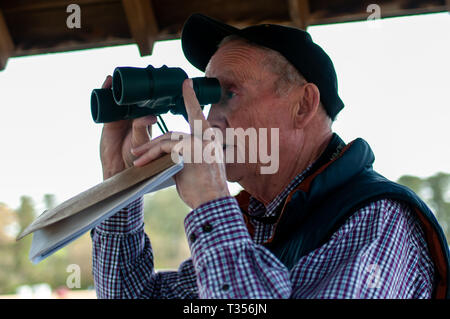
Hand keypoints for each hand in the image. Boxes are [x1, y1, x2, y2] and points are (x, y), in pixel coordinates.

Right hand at [99, 75, 156, 179]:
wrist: (119, 170)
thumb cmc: (137, 158)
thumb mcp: (141, 141)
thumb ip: (142, 129)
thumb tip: (149, 116)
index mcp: (146, 121)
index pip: (150, 101)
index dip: (152, 90)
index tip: (157, 74)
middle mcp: (134, 117)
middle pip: (135, 96)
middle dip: (136, 83)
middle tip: (139, 68)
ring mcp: (121, 118)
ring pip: (121, 98)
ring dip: (120, 85)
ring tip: (120, 72)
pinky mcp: (109, 121)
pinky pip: (107, 104)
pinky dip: (106, 91)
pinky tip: (107, 81)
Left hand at [131, 79, 229, 208]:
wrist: (212, 202)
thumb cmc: (205, 189)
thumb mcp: (198, 167)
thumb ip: (187, 155)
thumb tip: (170, 153)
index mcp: (211, 139)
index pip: (197, 114)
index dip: (190, 98)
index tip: (186, 83)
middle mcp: (207, 136)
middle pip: (173, 133)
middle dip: (153, 142)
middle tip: (138, 151)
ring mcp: (199, 141)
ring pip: (167, 139)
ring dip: (149, 149)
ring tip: (136, 158)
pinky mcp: (189, 148)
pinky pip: (164, 147)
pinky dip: (151, 154)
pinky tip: (141, 162)